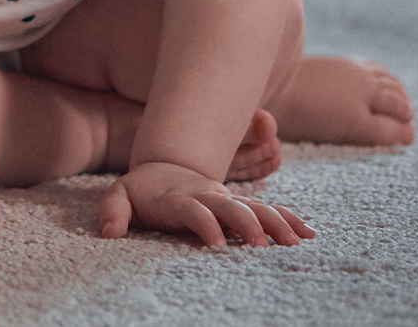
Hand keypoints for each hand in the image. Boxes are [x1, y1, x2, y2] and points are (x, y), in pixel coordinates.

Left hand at [100, 161, 313, 247]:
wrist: (163, 170)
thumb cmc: (141, 191)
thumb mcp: (119, 197)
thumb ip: (113, 212)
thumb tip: (108, 233)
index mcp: (179, 197)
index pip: (193, 210)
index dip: (205, 225)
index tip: (215, 245)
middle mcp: (208, 196)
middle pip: (231, 208)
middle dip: (247, 225)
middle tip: (263, 247)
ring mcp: (226, 199)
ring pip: (255, 208)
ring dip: (275, 223)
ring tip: (295, 242)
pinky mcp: (240, 205)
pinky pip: (269, 210)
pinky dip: (289, 219)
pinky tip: (309, 233)